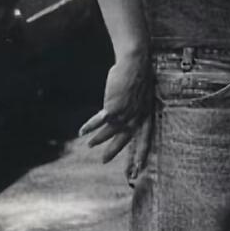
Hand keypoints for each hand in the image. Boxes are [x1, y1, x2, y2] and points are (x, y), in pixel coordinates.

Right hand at [79, 49, 152, 163]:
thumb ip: (136, 108)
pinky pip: (98, 122)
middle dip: (114, 151)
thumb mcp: (142, 96)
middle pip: (125, 140)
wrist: (135, 64)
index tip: (140, 167)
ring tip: (89, 145)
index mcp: (147, 115)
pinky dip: (89, 127)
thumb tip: (127, 115)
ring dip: (98, 139)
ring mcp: (125, 114)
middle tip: (105, 161)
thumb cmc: (138, 76)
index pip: (146, 139)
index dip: (142, 153)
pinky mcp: (113, 108)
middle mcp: (137, 118)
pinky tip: (82, 132)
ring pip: (109, 132)